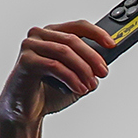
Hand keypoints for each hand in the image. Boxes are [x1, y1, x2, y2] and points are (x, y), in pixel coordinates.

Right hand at [0, 20, 114, 124]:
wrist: (26, 111)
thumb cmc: (49, 92)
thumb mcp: (76, 77)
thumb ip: (88, 68)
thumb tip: (103, 64)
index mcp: (52, 34)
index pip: (77, 26)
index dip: (97, 33)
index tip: (112, 44)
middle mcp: (40, 35)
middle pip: (72, 39)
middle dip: (92, 57)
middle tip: (103, 72)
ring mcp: (30, 46)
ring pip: (65, 52)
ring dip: (83, 70)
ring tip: (91, 85)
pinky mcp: (26, 60)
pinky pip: (54, 65)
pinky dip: (71, 78)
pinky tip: (79, 89)